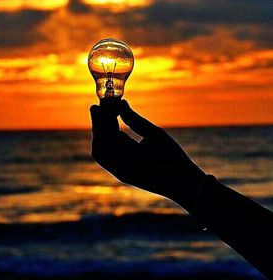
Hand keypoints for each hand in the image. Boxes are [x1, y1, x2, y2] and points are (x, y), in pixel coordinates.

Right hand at [90, 100, 204, 213]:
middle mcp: (122, 158)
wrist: (183, 176)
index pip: (112, 132)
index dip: (106, 118)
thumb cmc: (171, 156)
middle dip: (98, 123)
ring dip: (97, 131)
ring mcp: (120, 167)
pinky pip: (103, 157)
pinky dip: (100, 142)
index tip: (102, 103)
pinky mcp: (121, 173)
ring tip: (100, 113)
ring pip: (99, 148)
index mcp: (130, 149)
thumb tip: (121, 103)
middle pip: (103, 139)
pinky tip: (103, 127)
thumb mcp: (152, 133)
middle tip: (96, 106)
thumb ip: (134, 121)